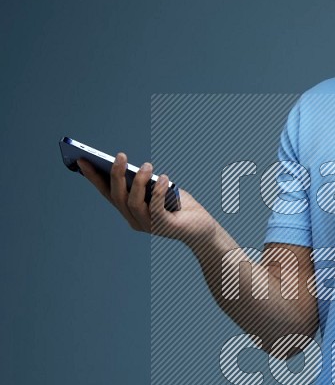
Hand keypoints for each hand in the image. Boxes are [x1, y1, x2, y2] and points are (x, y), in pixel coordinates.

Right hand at [77, 152, 214, 244]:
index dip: (93, 178)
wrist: (202, 228)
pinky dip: (158, 192)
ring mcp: (149, 225)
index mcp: (130, 210)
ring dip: (139, 182)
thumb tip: (135, 168)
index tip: (81, 160)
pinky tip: (165, 178)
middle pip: (118, 197)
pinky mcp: (164, 227)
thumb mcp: (160, 188)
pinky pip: (155, 208)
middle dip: (116, 175)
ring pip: (133, 203)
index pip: (107, 193)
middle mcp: (135, 220)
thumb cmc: (180, 205)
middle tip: (120, 156)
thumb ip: (146, 182)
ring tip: (147, 166)